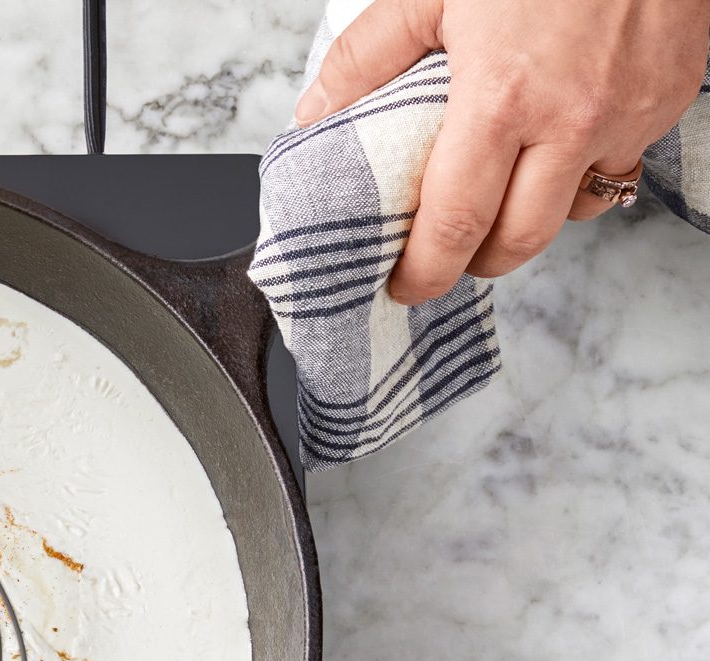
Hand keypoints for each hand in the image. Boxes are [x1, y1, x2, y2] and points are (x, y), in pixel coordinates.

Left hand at [295, 0, 709, 304]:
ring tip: (496, 200)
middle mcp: (570, 122)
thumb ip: (368, 56)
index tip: (402, 284)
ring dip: (530, 220)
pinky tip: (555, 147)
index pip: (456, 224)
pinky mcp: (665, 103)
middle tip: (442, 259)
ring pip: (573, 213)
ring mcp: (625, 117)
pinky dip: (582, 173)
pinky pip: (618, 167)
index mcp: (502, 100)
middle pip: (517, 242)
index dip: (424, 270)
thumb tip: (315, 112)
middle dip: (473, 264)